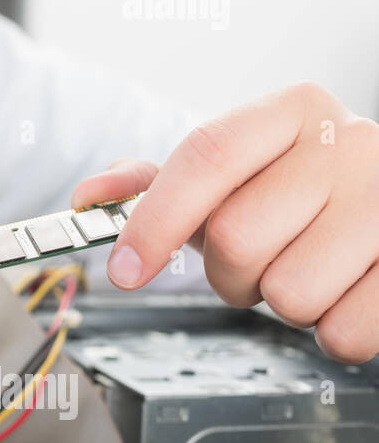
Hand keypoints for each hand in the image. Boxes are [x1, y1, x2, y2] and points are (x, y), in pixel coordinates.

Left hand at [72, 82, 378, 362]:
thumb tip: (91, 195)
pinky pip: (345, 332)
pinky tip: (346, 292)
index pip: (205, 157)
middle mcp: (351, 142)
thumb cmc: (304, 194)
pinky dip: (332, 330)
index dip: (155, 219)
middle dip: (229, 271)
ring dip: (282, 302)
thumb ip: (158, 184)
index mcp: (292, 111)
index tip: (124, 269)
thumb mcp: (234, 177)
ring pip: (288, 292)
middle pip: (235, 237)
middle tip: (258, 260)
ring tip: (309, 269)